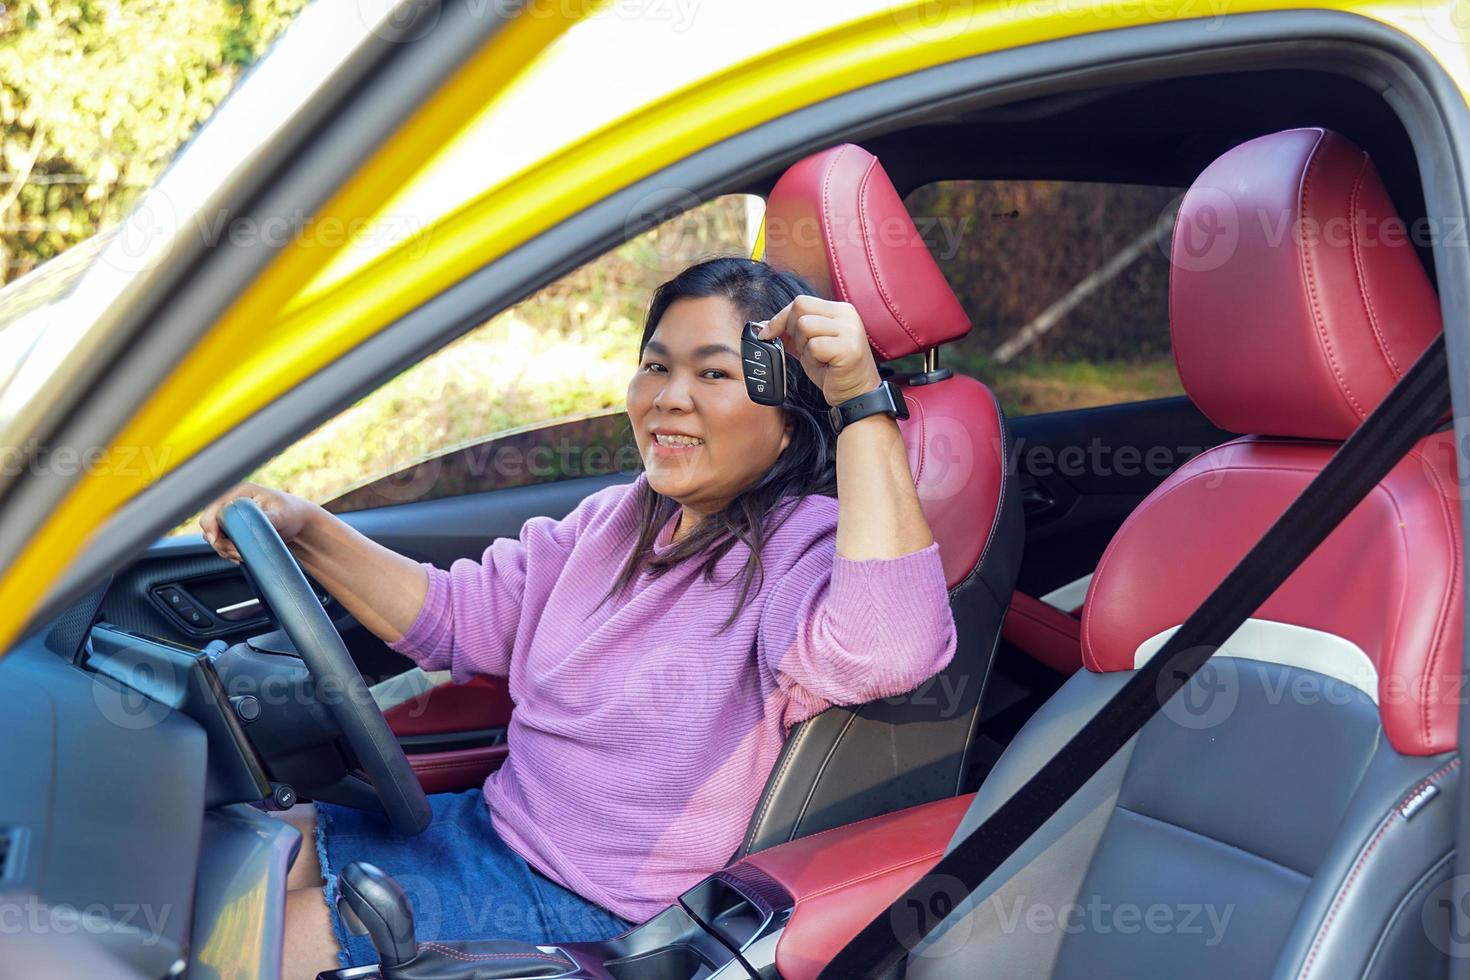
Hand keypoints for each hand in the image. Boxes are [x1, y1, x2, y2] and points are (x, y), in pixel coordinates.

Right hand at [199, 482, 318, 563]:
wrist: (300, 524)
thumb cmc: (293, 514)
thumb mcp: (281, 515)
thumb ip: (265, 519)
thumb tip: (249, 524)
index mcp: (240, 492)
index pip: (213, 507)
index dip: (211, 524)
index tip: (217, 540)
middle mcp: (233, 502)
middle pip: (210, 523)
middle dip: (219, 541)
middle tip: (235, 553)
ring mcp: (232, 516)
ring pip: (214, 535)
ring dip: (223, 549)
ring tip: (240, 556)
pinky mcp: (235, 528)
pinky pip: (222, 542)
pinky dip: (227, 551)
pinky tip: (239, 556)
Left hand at [757, 296, 882, 406]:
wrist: (856, 394)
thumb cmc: (834, 371)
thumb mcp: (809, 346)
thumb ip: (792, 332)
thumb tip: (764, 325)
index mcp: (839, 310)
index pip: (801, 301)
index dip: (780, 317)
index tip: (767, 333)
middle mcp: (847, 315)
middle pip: (800, 307)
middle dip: (792, 331)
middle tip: (803, 350)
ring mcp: (850, 330)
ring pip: (805, 325)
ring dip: (804, 347)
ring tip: (818, 359)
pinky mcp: (848, 347)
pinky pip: (814, 346)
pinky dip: (812, 359)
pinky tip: (825, 366)